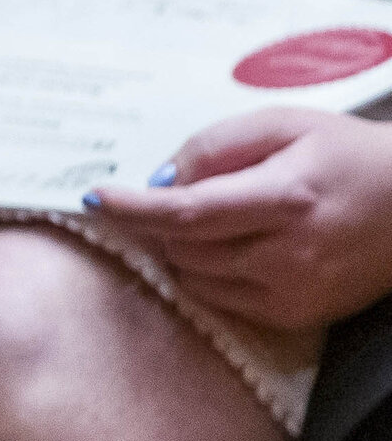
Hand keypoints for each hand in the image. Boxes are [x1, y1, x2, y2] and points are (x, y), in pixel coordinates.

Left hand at [81, 110, 391, 332]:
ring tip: (216, 217)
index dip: (132, 208)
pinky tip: (235, 246)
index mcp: (285, 198)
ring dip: (182, 247)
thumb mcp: (282, 125)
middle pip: (182, 247)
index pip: (185, 212)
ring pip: (195, 276)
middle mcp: (289, 254)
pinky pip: (222, 298)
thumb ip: (214, 147)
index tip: (94, 197)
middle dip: (158, 221)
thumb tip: (159, 180)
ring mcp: (295, 292)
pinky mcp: (298, 315)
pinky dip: (210, 272)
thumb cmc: (347, 154)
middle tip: (164, 197)